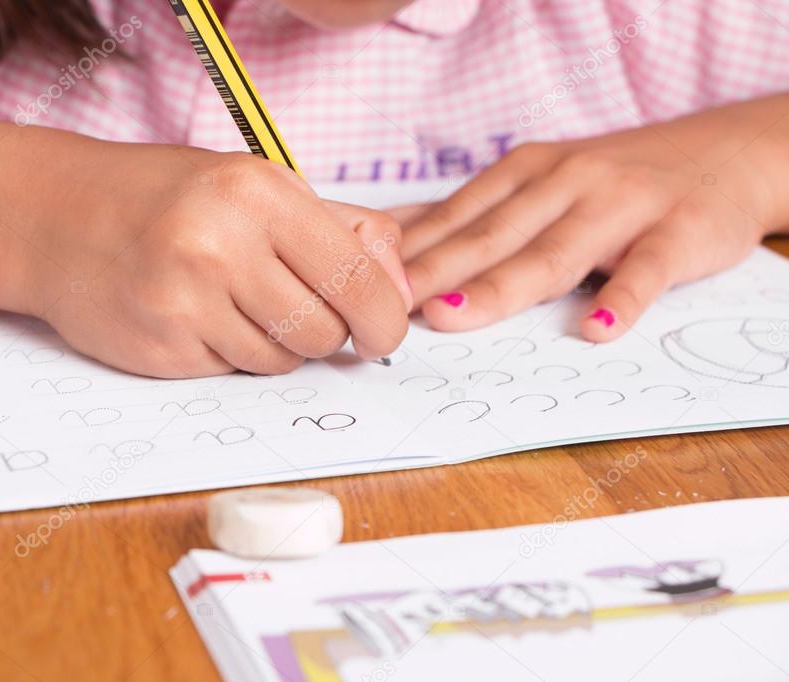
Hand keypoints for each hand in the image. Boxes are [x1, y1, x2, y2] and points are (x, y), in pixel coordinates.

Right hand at [0, 118, 409, 378]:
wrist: (56, 217)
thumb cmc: (166, 197)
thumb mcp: (254, 185)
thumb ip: (337, 228)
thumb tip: (403, 283)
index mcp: (257, 194)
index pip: (357, 279)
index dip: (384, 318)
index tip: (384, 334)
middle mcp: (220, 246)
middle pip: (323, 332)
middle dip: (325, 333)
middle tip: (299, 310)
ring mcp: (184, 303)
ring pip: (279, 363)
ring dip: (275, 345)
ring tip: (235, 304)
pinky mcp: (160, 349)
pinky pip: (232, 374)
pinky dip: (230, 355)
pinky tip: (198, 318)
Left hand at [402, 95, 788, 340]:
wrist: (725, 153)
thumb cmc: (612, 181)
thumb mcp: (541, 181)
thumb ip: (478, 212)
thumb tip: (394, 234)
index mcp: (526, 171)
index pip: (456, 217)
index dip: (407, 253)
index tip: (358, 281)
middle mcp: (566, 182)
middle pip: (490, 237)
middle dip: (431, 273)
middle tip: (382, 306)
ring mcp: (621, 206)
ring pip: (553, 253)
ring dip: (499, 287)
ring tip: (451, 316)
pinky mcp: (677, 232)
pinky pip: (646, 270)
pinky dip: (622, 299)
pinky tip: (594, 329)